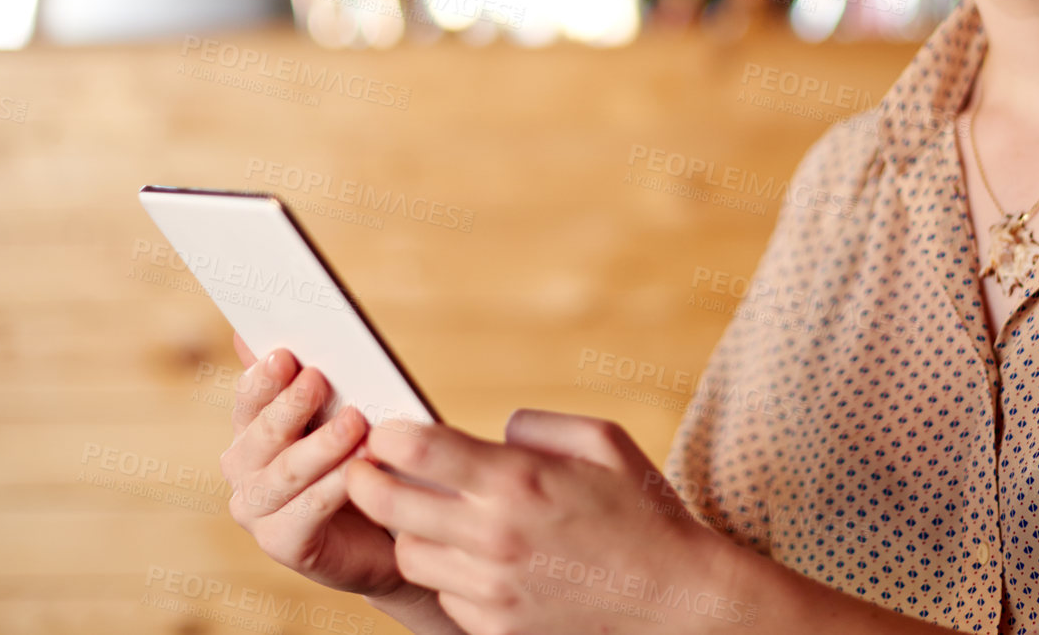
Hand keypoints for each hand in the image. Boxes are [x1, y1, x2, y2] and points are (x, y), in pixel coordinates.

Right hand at [217, 333, 422, 605]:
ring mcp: (258, 511)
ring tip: (356, 421)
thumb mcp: (336, 410)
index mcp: (252, 430)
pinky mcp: (283, 545)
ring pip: (284, 472)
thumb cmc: (359, 458)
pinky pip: (308, 510)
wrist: (388, 526)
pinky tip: (363, 465)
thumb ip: (299, 377)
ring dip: (320, 445)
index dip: (264, 377)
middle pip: (261, 433)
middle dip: (290, 405)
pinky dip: (335, 485)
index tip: (286, 353)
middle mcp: (245, 470)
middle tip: (320, 379)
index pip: (248, 397)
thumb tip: (247, 332)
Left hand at [345, 410, 748, 634]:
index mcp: (517, 479)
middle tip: (367, 471)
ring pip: (408, 554)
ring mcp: (491, 587)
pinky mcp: (495, 626)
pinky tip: (475, 559)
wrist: (672, 592)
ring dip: (410, 531)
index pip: (418, 449)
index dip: (389, 435)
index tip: (387, 433)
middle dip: (366, 480)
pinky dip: (449, 575)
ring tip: (432, 517)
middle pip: (388, 504)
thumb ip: (537, 425)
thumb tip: (492, 433)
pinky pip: (443, 594)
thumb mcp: (602, 439)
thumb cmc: (641, 507)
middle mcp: (494, 535)